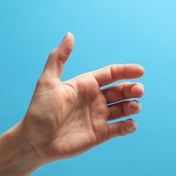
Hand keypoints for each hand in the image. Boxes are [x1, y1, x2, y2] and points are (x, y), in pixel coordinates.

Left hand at [21, 33, 144, 164]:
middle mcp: (94, 99)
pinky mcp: (100, 134)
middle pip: (121, 90)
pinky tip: (130, 124)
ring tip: (133, 106)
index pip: (111, 74)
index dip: (126, 71)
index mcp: (85, 84)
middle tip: (138, 91)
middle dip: (132, 89)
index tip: (140, 71)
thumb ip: (58, 58)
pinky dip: (129, 126)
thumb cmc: (39, 110)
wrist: (34, 141)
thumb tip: (69, 35)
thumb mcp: (47, 81)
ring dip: (132, 106)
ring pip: (123, 108)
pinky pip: (120, 129)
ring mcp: (98, 117)